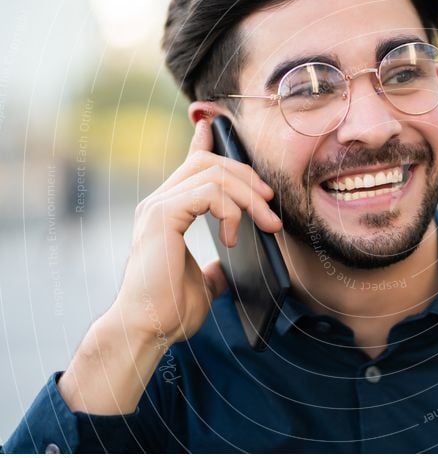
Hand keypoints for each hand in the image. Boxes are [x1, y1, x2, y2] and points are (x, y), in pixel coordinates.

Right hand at [111, 117, 280, 346]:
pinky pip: (206, 192)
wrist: (147, 329)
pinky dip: (230, 209)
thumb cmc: (169, 310)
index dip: (206, 142)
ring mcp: (157, 207)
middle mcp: (158, 202)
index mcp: (167, 212)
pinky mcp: (161, 217)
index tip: (220, 128)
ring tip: (265, 223)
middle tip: (270, 206)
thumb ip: (213, 269)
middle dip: (247, 177)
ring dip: (247, 195)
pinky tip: (231, 236)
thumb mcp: (203, 284)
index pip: (189, 164)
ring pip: (211, 173)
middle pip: (208, 162)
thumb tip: (224, 271)